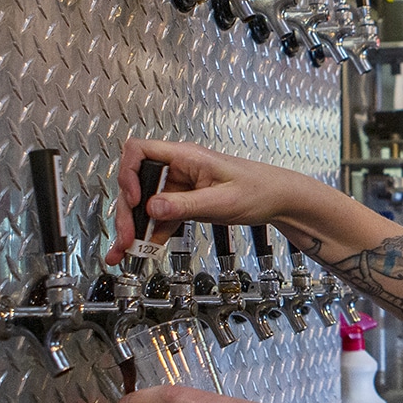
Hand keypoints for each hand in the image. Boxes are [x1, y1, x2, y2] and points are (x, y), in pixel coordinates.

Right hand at [104, 138, 320, 264]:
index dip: (129, 173)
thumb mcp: (221, 200)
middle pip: (136, 183)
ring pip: (143, 205)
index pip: (139, 151)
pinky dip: (147, 235)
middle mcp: (177, 169)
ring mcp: (178, 187)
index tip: (135, 199)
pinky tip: (138, 251)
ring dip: (132, 227)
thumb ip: (185, 205)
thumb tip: (152, 207)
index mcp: (185, 156)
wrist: (278, 199)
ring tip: (124, 251)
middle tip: (126, 237)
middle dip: (127, 211)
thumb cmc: (259, 189)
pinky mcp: (183, 204)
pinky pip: (158, 219)